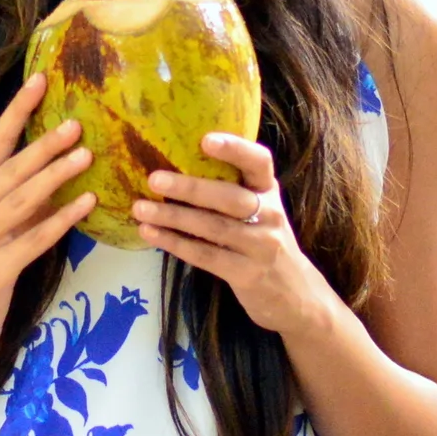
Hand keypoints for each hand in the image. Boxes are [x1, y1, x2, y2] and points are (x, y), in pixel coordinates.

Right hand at [0, 74, 94, 391]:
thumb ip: (13, 196)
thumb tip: (57, 162)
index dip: (16, 112)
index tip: (39, 81)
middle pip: (10, 169)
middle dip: (43, 145)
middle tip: (76, 124)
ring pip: (22, 200)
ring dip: (56, 176)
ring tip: (86, 156)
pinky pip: (34, 238)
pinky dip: (62, 219)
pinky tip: (87, 204)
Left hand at [132, 133, 336, 337]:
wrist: (296, 295)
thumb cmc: (265, 244)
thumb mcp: (260, 212)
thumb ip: (232, 191)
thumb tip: (176, 166)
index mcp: (269, 192)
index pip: (259, 162)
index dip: (235, 149)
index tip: (205, 140)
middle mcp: (269, 215)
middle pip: (229, 197)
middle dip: (190, 188)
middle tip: (154, 179)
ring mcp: (261, 246)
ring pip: (212, 228)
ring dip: (173, 217)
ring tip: (140, 209)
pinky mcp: (247, 274)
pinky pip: (206, 256)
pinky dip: (175, 244)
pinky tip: (151, 234)